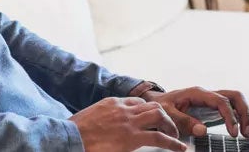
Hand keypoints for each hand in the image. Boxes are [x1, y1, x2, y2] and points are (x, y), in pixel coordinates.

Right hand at [70, 96, 186, 151]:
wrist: (70, 137)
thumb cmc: (74, 131)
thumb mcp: (89, 118)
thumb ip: (101, 119)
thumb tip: (104, 128)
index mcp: (112, 103)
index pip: (136, 101)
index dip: (147, 111)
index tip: (151, 118)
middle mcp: (123, 108)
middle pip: (152, 105)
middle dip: (164, 116)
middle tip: (168, 127)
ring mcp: (128, 122)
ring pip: (159, 116)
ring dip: (170, 125)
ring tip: (175, 136)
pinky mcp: (132, 137)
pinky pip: (158, 137)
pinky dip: (172, 142)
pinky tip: (179, 148)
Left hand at [140, 87, 248, 138]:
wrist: (156, 102)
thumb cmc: (161, 106)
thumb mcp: (167, 113)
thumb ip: (183, 121)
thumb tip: (203, 130)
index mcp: (198, 93)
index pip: (221, 101)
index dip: (230, 116)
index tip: (233, 132)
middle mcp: (207, 95)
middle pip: (234, 97)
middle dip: (244, 113)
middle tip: (247, 132)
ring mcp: (211, 100)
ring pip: (236, 101)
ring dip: (245, 116)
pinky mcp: (213, 108)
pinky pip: (232, 109)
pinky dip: (241, 118)